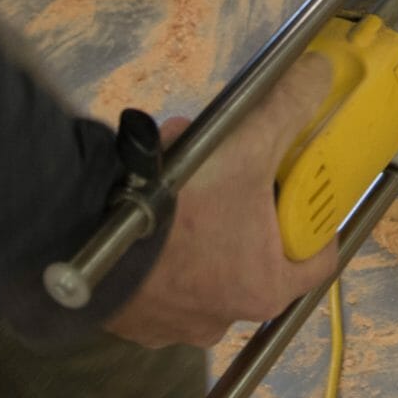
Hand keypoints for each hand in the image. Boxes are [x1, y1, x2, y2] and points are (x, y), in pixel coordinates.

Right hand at [104, 55, 338, 347]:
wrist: (78, 238)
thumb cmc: (179, 204)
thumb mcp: (246, 145)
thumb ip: (290, 107)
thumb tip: (319, 73)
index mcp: (264, 289)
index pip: (316, 261)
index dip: (317, 221)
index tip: (303, 190)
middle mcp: (223, 318)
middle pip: (255, 255)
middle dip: (246, 205)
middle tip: (231, 167)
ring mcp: (174, 325)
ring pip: (204, 263)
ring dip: (200, 221)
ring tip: (177, 174)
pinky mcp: (132, 321)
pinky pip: (159, 277)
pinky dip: (160, 245)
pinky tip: (145, 204)